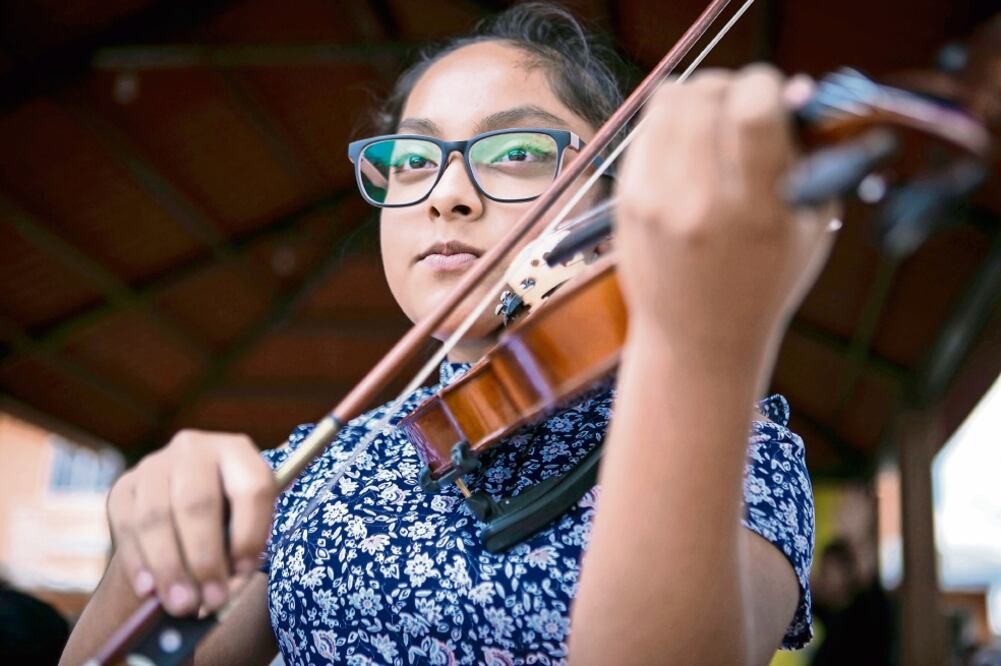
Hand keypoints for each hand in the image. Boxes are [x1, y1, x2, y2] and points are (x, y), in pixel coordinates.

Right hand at [106, 430, 275, 615]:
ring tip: (182, 604)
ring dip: (169, 568)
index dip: (250, 533)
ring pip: (156, 516)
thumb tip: (220, 589)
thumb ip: (240, 548)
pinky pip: (127, 526)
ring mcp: (155, 465)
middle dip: (204, 559)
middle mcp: (195, 449)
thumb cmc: (226, 520)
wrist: (181, 509)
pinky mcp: (124, 486)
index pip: (252, 488)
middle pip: (197, 502)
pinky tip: (150, 589)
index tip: (246, 570)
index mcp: (238, 452)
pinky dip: (139, 563)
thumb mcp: (243, 523)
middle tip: (211, 600)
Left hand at [615, 65, 835, 360]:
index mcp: (755, 212)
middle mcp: (698, 204)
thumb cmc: (765, 282)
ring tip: (716, 122)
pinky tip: (689, 148)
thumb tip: (799, 90)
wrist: (697, 340)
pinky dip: (671, 123)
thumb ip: (812, 158)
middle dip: (730, 86)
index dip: (765, 85)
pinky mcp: (627, 201)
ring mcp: (655, 202)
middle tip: (743, 107)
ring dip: (698, 98)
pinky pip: (646, 129)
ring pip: (668, 102)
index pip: (752, 109)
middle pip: (704, 96)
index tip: (774, 98)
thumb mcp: (809, 228)